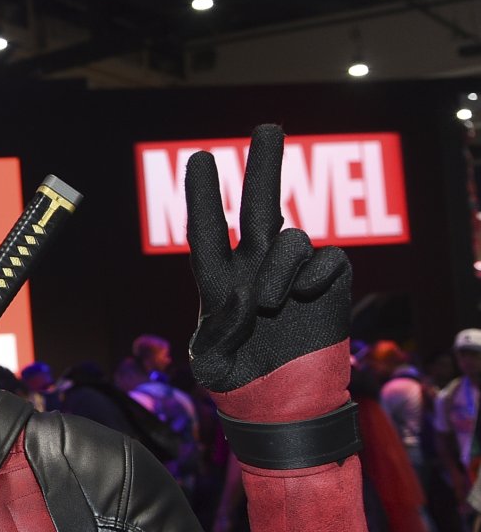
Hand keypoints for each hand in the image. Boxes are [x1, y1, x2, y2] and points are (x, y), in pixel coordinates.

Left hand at [184, 124, 350, 396]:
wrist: (283, 405)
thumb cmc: (240, 384)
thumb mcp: (211, 364)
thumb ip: (216, 334)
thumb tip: (243, 297)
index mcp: (219, 280)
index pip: (207, 230)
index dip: (203, 196)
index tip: (201, 158)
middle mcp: (256, 267)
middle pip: (260, 205)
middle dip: (265, 166)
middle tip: (269, 126)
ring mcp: (294, 274)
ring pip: (291, 239)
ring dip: (279, 269)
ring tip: (270, 305)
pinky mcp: (330, 283)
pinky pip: (328, 260)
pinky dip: (314, 278)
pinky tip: (306, 301)